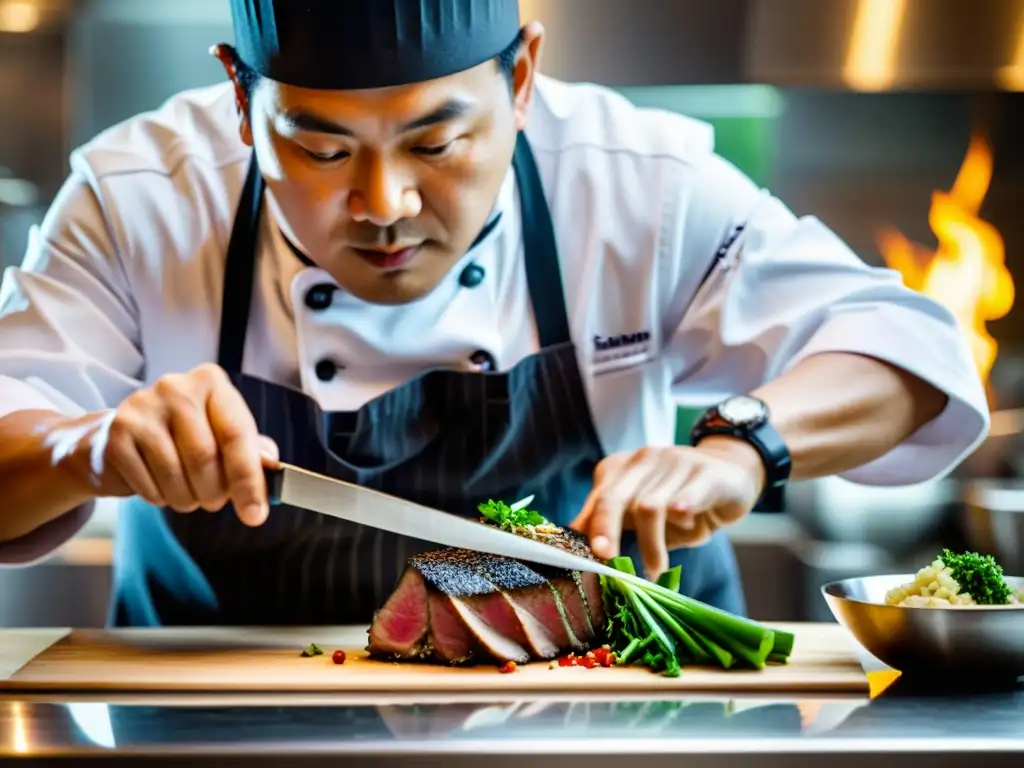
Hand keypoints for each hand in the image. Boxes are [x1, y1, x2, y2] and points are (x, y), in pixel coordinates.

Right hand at [43, 363, 278, 525]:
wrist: (118, 437)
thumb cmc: (183, 436)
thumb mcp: (221, 434)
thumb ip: (251, 449)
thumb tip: (271, 466)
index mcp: (211, 382)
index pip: (236, 434)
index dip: (248, 480)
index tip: (255, 515)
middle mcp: (175, 388)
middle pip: (205, 457)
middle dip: (215, 493)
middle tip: (214, 501)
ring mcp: (141, 409)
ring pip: (176, 475)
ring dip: (188, 500)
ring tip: (189, 496)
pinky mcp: (116, 436)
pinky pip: (149, 486)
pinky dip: (161, 499)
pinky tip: (161, 487)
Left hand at [570, 438, 765, 579]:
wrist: (733, 473)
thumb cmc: (681, 502)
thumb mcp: (644, 515)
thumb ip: (615, 526)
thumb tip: (578, 553)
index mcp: (622, 468)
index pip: (598, 499)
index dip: (589, 528)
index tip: (581, 558)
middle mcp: (645, 459)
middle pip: (615, 497)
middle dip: (607, 531)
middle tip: (608, 562)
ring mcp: (675, 462)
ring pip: (650, 505)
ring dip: (651, 544)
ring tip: (654, 570)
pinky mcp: (706, 472)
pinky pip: (688, 494)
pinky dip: (682, 509)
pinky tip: (683, 522)